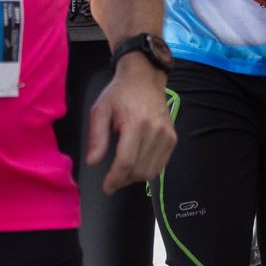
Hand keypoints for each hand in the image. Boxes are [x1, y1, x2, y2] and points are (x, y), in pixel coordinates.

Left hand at [87, 52, 175, 193]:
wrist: (144, 78)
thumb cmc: (119, 93)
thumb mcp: (100, 110)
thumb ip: (96, 137)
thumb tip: (92, 163)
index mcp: (136, 123)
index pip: (126, 161)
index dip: (115, 179)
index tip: (106, 187)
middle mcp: (155, 130)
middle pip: (139, 170)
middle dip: (123, 180)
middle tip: (111, 179)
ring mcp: (167, 135)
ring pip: (151, 171)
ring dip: (135, 178)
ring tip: (123, 173)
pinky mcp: (172, 138)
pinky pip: (161, 165)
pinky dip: (147, 171)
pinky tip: (136, 165)